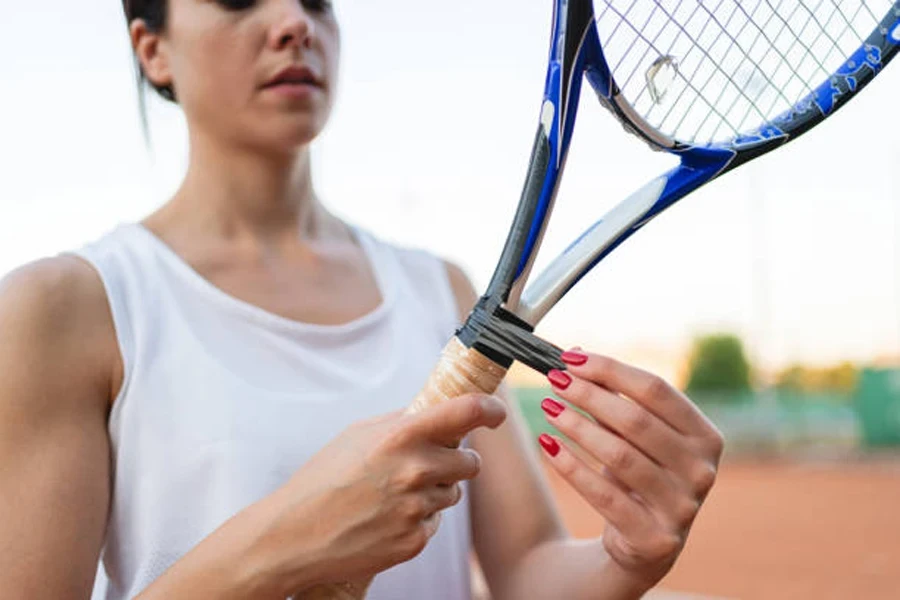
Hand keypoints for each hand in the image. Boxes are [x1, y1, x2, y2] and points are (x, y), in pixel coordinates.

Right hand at [258, 393, 506, 593]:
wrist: (293, 535)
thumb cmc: (323, 478)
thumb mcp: (358, 434)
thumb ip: (401, 422)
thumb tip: (437, 413)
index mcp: (402, 436)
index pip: (467, 412)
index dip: (489, 409)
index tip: (494, 412)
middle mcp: (416, 470)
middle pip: (470, 461)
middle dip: (455, 460)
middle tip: (426, 463)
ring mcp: (418, 509)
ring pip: (453, 493)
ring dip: (435, 490)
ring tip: (393, 494)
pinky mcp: (416, 541)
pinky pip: (435, 522)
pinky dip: (418, 518)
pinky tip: (386, 518)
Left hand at [538, 349, 723, 590]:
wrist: (645, 545)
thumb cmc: (640, 475)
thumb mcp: (635, 437)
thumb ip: (614, 398)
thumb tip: (575, 354)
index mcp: (705, 437)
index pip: (656, 390)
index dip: (610, 369)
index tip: (571, 358)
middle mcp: (701, 471)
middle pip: (636, 420)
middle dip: (589, 395)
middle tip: (554, 380)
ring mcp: (682, 507)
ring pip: (619, 456)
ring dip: (577, 427)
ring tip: (548, 407)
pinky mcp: (654, 537)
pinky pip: (604, 495)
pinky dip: (571, 466)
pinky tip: (547, 444)